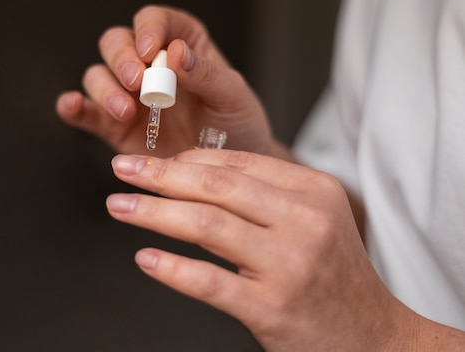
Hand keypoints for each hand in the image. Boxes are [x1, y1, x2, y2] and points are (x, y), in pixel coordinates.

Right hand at [56, 5, 272, 157]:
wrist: (227, 171)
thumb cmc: (236, 125)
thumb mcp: (233, 96)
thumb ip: (206, 74)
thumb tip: (177, 51)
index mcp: (181, 44)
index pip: (155, 20)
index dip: (149, 28)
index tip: (153, 50)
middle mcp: (148, 65)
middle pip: (117, 42)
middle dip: (122, 58)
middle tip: (137, 81)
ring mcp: (128, 95)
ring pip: (98, 75)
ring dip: (105, 88)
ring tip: (125, 110)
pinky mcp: (113, 126)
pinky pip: (85, 112)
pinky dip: (74, 107)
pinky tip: (73, 106)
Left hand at [105, 149, 415, 350]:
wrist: (376, 340)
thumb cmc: (333, 277)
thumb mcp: (314, 222)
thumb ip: (266, 196)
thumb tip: (194, 175)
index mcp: (313, 192)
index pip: (236, 164)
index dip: (185, 160)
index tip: (153, 162)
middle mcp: (304, 222)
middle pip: (215, 187)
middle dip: (159, 175)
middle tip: (123, 169)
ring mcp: (289, 265)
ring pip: (206, 226)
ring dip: (153, 213)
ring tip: (119, 206)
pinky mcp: (273, 308)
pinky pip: (210, 282)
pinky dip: (172, 269)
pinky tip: (146, 259)